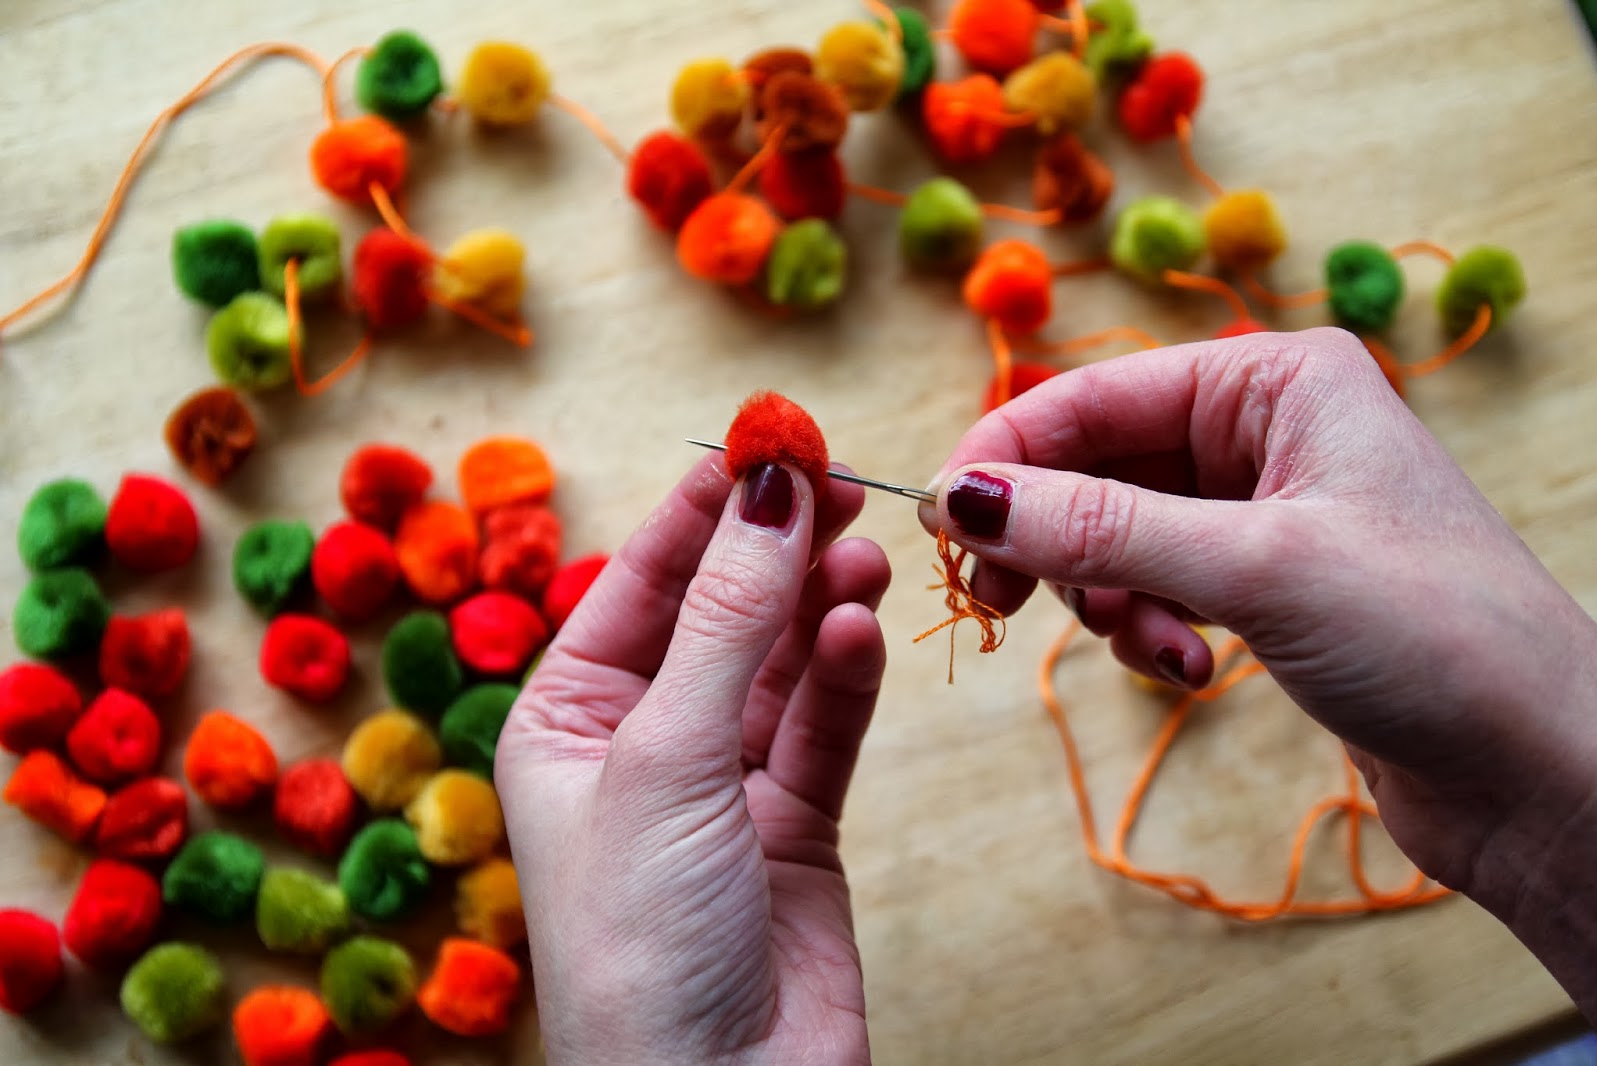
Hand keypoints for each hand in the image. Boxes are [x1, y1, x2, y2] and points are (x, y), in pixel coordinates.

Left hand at [497, 457, 889, 1063]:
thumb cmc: (640, 941)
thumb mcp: (668, 759)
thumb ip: (730, 622)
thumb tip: (768, 488)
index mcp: (565, 719)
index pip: (642, 580)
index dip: (705, 505)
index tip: (770, 434)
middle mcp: (640, 741)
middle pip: (720, 612)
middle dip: (773, 547)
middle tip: (840, 481)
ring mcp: (721, 783)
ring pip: (781, 661)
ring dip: (819, 604)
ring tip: (863, 551)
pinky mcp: (794, 823)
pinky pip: (823, 725)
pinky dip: (845, 676)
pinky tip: (862, 630)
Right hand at [921, 328, 1596, 1017]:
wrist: (1544, 770)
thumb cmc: (1435, 637)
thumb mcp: (1254, 567)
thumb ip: (1099, 528)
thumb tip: (959, 496)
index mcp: (1277, 378)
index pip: (1094, 395)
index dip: (1005, 455)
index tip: (938, 524)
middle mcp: (1265, 428)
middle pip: (1096, 463)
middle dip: (1051, 536)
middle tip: (996, 598)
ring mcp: (1263, 507)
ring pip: (1117, 532)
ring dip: (1109, 596)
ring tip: (1157, 650)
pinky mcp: (1263, 582)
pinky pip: (1156, 583)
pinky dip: (1148, 626)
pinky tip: (1191, 668)